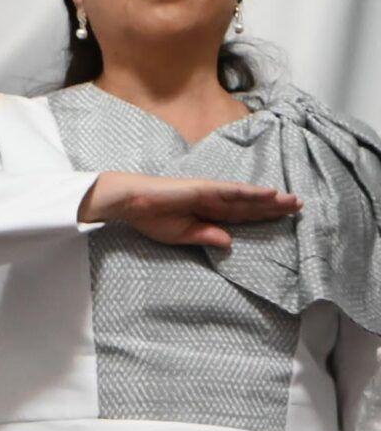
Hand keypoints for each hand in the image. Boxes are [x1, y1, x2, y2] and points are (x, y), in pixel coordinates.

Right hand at [78, 171, 300, 247]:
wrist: (130, 203)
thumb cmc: (151, 218)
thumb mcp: (182, 235)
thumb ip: (206, 236)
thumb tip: (230, 242)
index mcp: (209, 213)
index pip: (243, 215)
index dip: (264, 216)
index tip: (285, 218)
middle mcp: (213, 201)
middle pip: (250, 205)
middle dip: (274, 207)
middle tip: (300, 207)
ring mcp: (209, 193)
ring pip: (247, 197)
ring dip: (270, 199)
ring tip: (293, 201)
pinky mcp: (203, 188)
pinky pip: (232, 192)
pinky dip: (251, 192)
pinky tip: (269, 194)